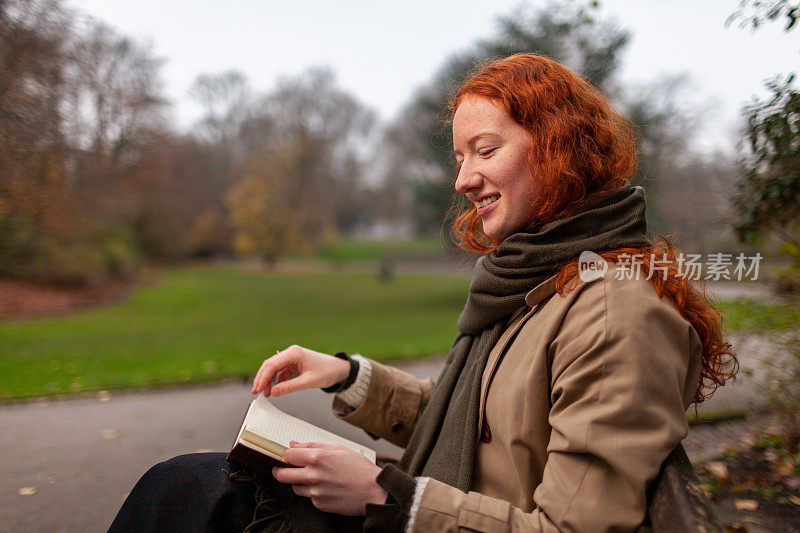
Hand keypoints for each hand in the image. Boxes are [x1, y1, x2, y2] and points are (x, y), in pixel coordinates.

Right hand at [251, 345, 350, 395]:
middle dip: (262, 378)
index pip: (272, 364)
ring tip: (264, 393)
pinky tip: (273, 389)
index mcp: (294, 353)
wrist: (339, 369)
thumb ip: (290, 387)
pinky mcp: (294, 363)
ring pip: (274, 368)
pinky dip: (275, 380)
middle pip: (270, 365)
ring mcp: (292, 358)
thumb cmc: (327, 372)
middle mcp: (291, 353)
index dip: (262, 377)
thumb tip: (273, 392)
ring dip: (268, 380)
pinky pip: (280, 371)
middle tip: (256, 392)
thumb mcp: (308, 382)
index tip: (257, 389)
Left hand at [272, 442, 387, 514]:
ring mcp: (315, 492)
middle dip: (280, 471)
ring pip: (294, 487)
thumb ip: (313, 445)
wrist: (373, 491)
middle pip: (282, 475)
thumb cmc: (359, 468)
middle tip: (283, 469)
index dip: (286, 455)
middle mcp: (313, 476)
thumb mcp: (338, 448)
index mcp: (317, 458)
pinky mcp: (319, 504)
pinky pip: (308, 498)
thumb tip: (294, 444)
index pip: (287, 455)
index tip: (288, 456)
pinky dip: (312, 492)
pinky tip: (324, 487)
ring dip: (297, 482)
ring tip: (312, 477)